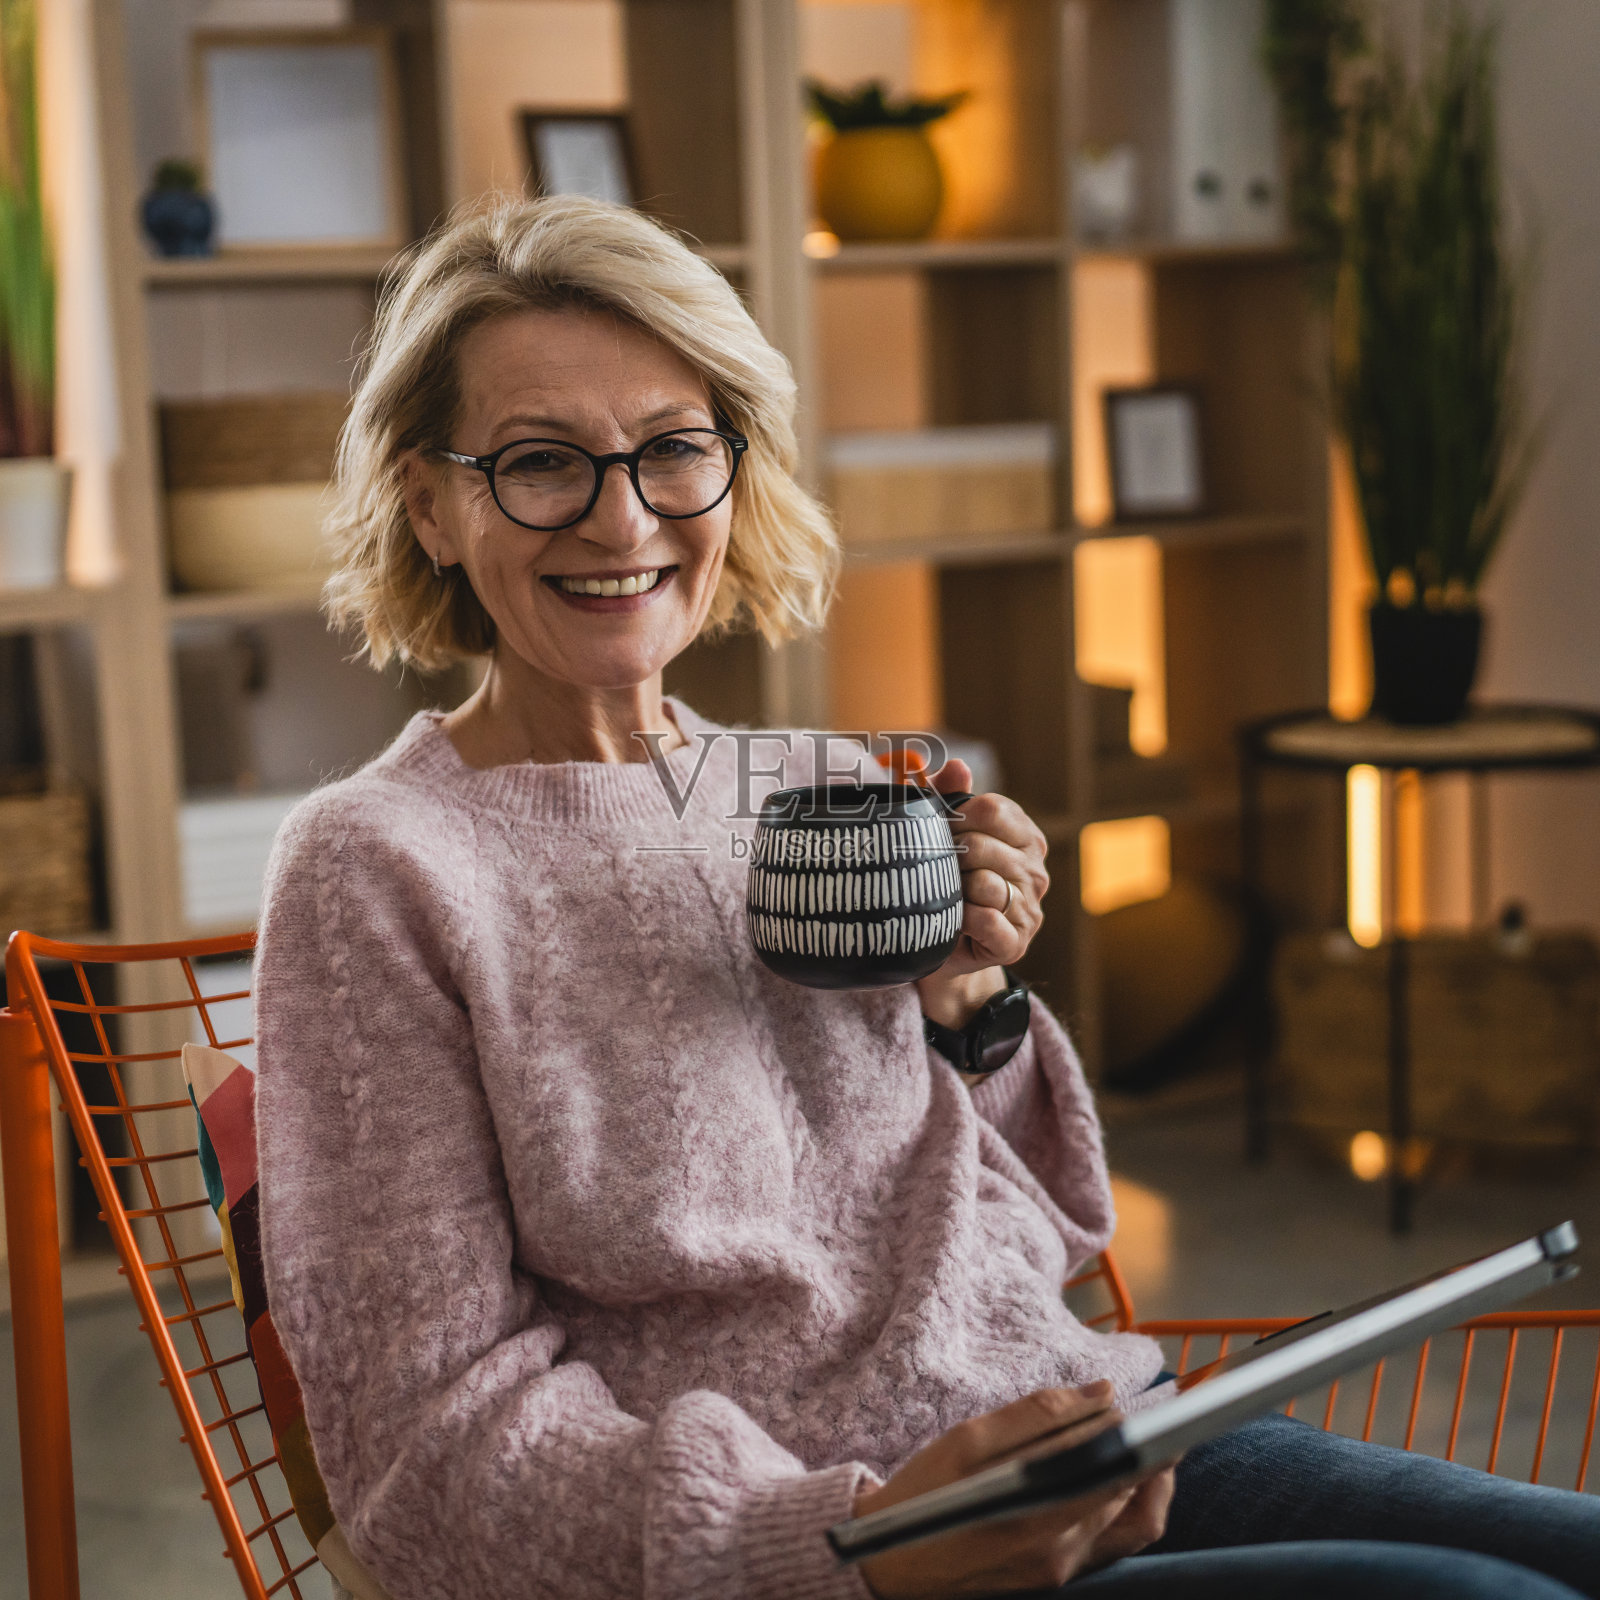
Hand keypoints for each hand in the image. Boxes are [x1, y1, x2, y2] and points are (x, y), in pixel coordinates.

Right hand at [853, 1382, 1175, 1598]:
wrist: (890, 1559)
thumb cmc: (926, 1493)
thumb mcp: (971, 1439)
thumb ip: (1040, 1415)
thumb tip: (1104, 1393)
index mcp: (1041, 1522)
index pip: (1121, 1480)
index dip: (1150, 1444)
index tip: (1170, 1413)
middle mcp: (1061, 1557)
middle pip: (1134, 1506)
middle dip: (1150, 1460)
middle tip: (1153, 1420)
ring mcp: (1061, 1573)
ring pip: (1129, 1527)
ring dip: (1141, 1484)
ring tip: (1137, 1444)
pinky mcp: (1055, 1577)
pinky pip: (1108, 1541)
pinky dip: (1118, 1504)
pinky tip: (1104, 1473)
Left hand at [915, 758, 1049, 1027]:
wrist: (940, 945)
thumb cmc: (944, 882)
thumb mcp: (944, 834)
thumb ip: (950, 796)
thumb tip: (956, 765)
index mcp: (1025, 837)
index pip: (993, 809)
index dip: (957, 816)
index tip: (940, 830)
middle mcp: (1035, 872)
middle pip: (984, 845)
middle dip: (950, 856)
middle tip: (936, 869)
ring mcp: (1030, 909)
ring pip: (984, 883)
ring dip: (955, 889)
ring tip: (947, 896)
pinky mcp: (1015, 942)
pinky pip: (987, 920)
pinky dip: (964, 918)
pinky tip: (954, 919)